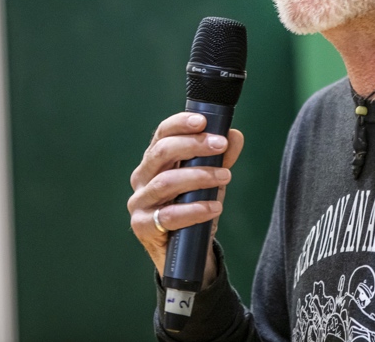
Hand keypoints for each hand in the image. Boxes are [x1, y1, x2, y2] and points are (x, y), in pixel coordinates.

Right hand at [128, 112, 244, 286]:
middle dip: (194, 145)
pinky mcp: (142, 226)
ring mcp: (139, 202)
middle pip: (162, 152)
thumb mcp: (210, 180)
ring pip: (166, 182)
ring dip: (199, 177)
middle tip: (221, 145)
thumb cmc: (194, 207)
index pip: (162, 134)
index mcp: (155, 160)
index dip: (180, 124)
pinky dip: (194, 209)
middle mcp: (142, 177)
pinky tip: (214, 207)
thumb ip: (221, 158)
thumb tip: (235, 135)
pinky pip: (168, 215)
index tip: (204, 121)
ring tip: (226, 176)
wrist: (186, 254)